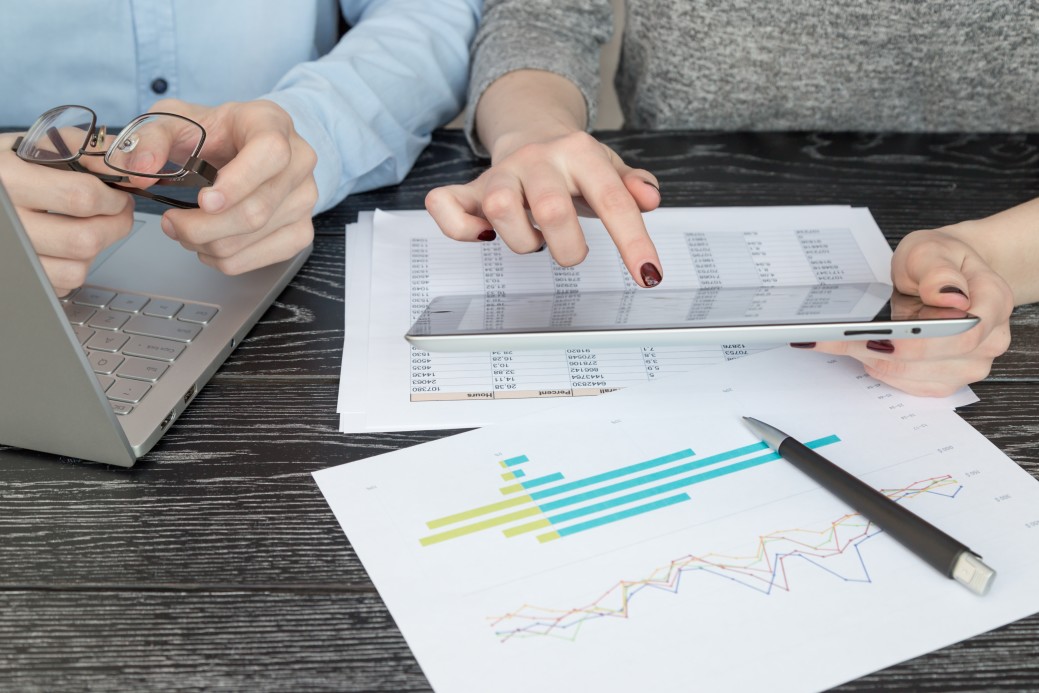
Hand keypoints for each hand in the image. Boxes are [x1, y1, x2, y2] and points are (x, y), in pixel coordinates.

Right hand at [0, 132, 134, 295]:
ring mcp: (9, 255)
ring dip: (95, 249)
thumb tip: (132, 167)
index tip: (120, 196)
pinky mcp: (17, 278)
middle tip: (117, 213)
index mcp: (9, 179)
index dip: (114, 199)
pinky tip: (65, 243)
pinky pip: (62, 284)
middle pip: (84, 240)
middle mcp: (6, 220)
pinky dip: (73, 265)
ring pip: (76, 269)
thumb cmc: (10, 167)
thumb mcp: (39, 144)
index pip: (81, 197)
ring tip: (89, 226)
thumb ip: (88, 150)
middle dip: (115, 226)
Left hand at [144, 99, 317, 273]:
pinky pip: (261, 259)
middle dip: (202, 226)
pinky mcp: (302, 230)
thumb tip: (139, 170)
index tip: (204, 201)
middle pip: (257, 209)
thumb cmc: (216, 133)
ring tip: (186, 228)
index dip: (238, 182)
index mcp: (272, 123)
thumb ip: (151, 138)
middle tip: (170, 222)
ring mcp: (305, 199)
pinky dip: (225, 259)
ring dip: (208, 243)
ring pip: (255, 236)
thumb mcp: (177, 119)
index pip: (270, 153)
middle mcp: (299, 161)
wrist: (246, 145)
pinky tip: (210, 242)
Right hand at [425, 130, 664, 286]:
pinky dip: (461, 230)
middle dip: (569, 249)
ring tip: (535, 240)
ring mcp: (501, 173)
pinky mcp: (470, 188)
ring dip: (522, 241)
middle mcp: (537, 159)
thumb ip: (633, 184)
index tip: (649, 275)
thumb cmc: (574, 165)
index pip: (612, 200)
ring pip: (500, 209)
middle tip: (570, 253)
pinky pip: (445, 205)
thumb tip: (649, 198)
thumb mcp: (610, 169)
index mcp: (579, 152)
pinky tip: (485, 236)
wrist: (531, 130)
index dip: (633, 242)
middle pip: (552, 210)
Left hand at [807, 225, 1013, 395]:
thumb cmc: (939, 261)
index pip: (961, 334)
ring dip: (878, 360)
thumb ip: (937, 271)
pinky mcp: (949, 378)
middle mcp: (989, 339)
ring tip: (847, 341)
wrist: (944, 274)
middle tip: (843, 337)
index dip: (919, 341)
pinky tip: (864, 352)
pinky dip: (883, 370)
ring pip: (918, 377)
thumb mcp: (930, 250)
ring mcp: (971, 363)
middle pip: (934, 360)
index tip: (882, 336)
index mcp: (993, 302)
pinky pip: (913, 386)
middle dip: (885, 349)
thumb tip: (947, 294)